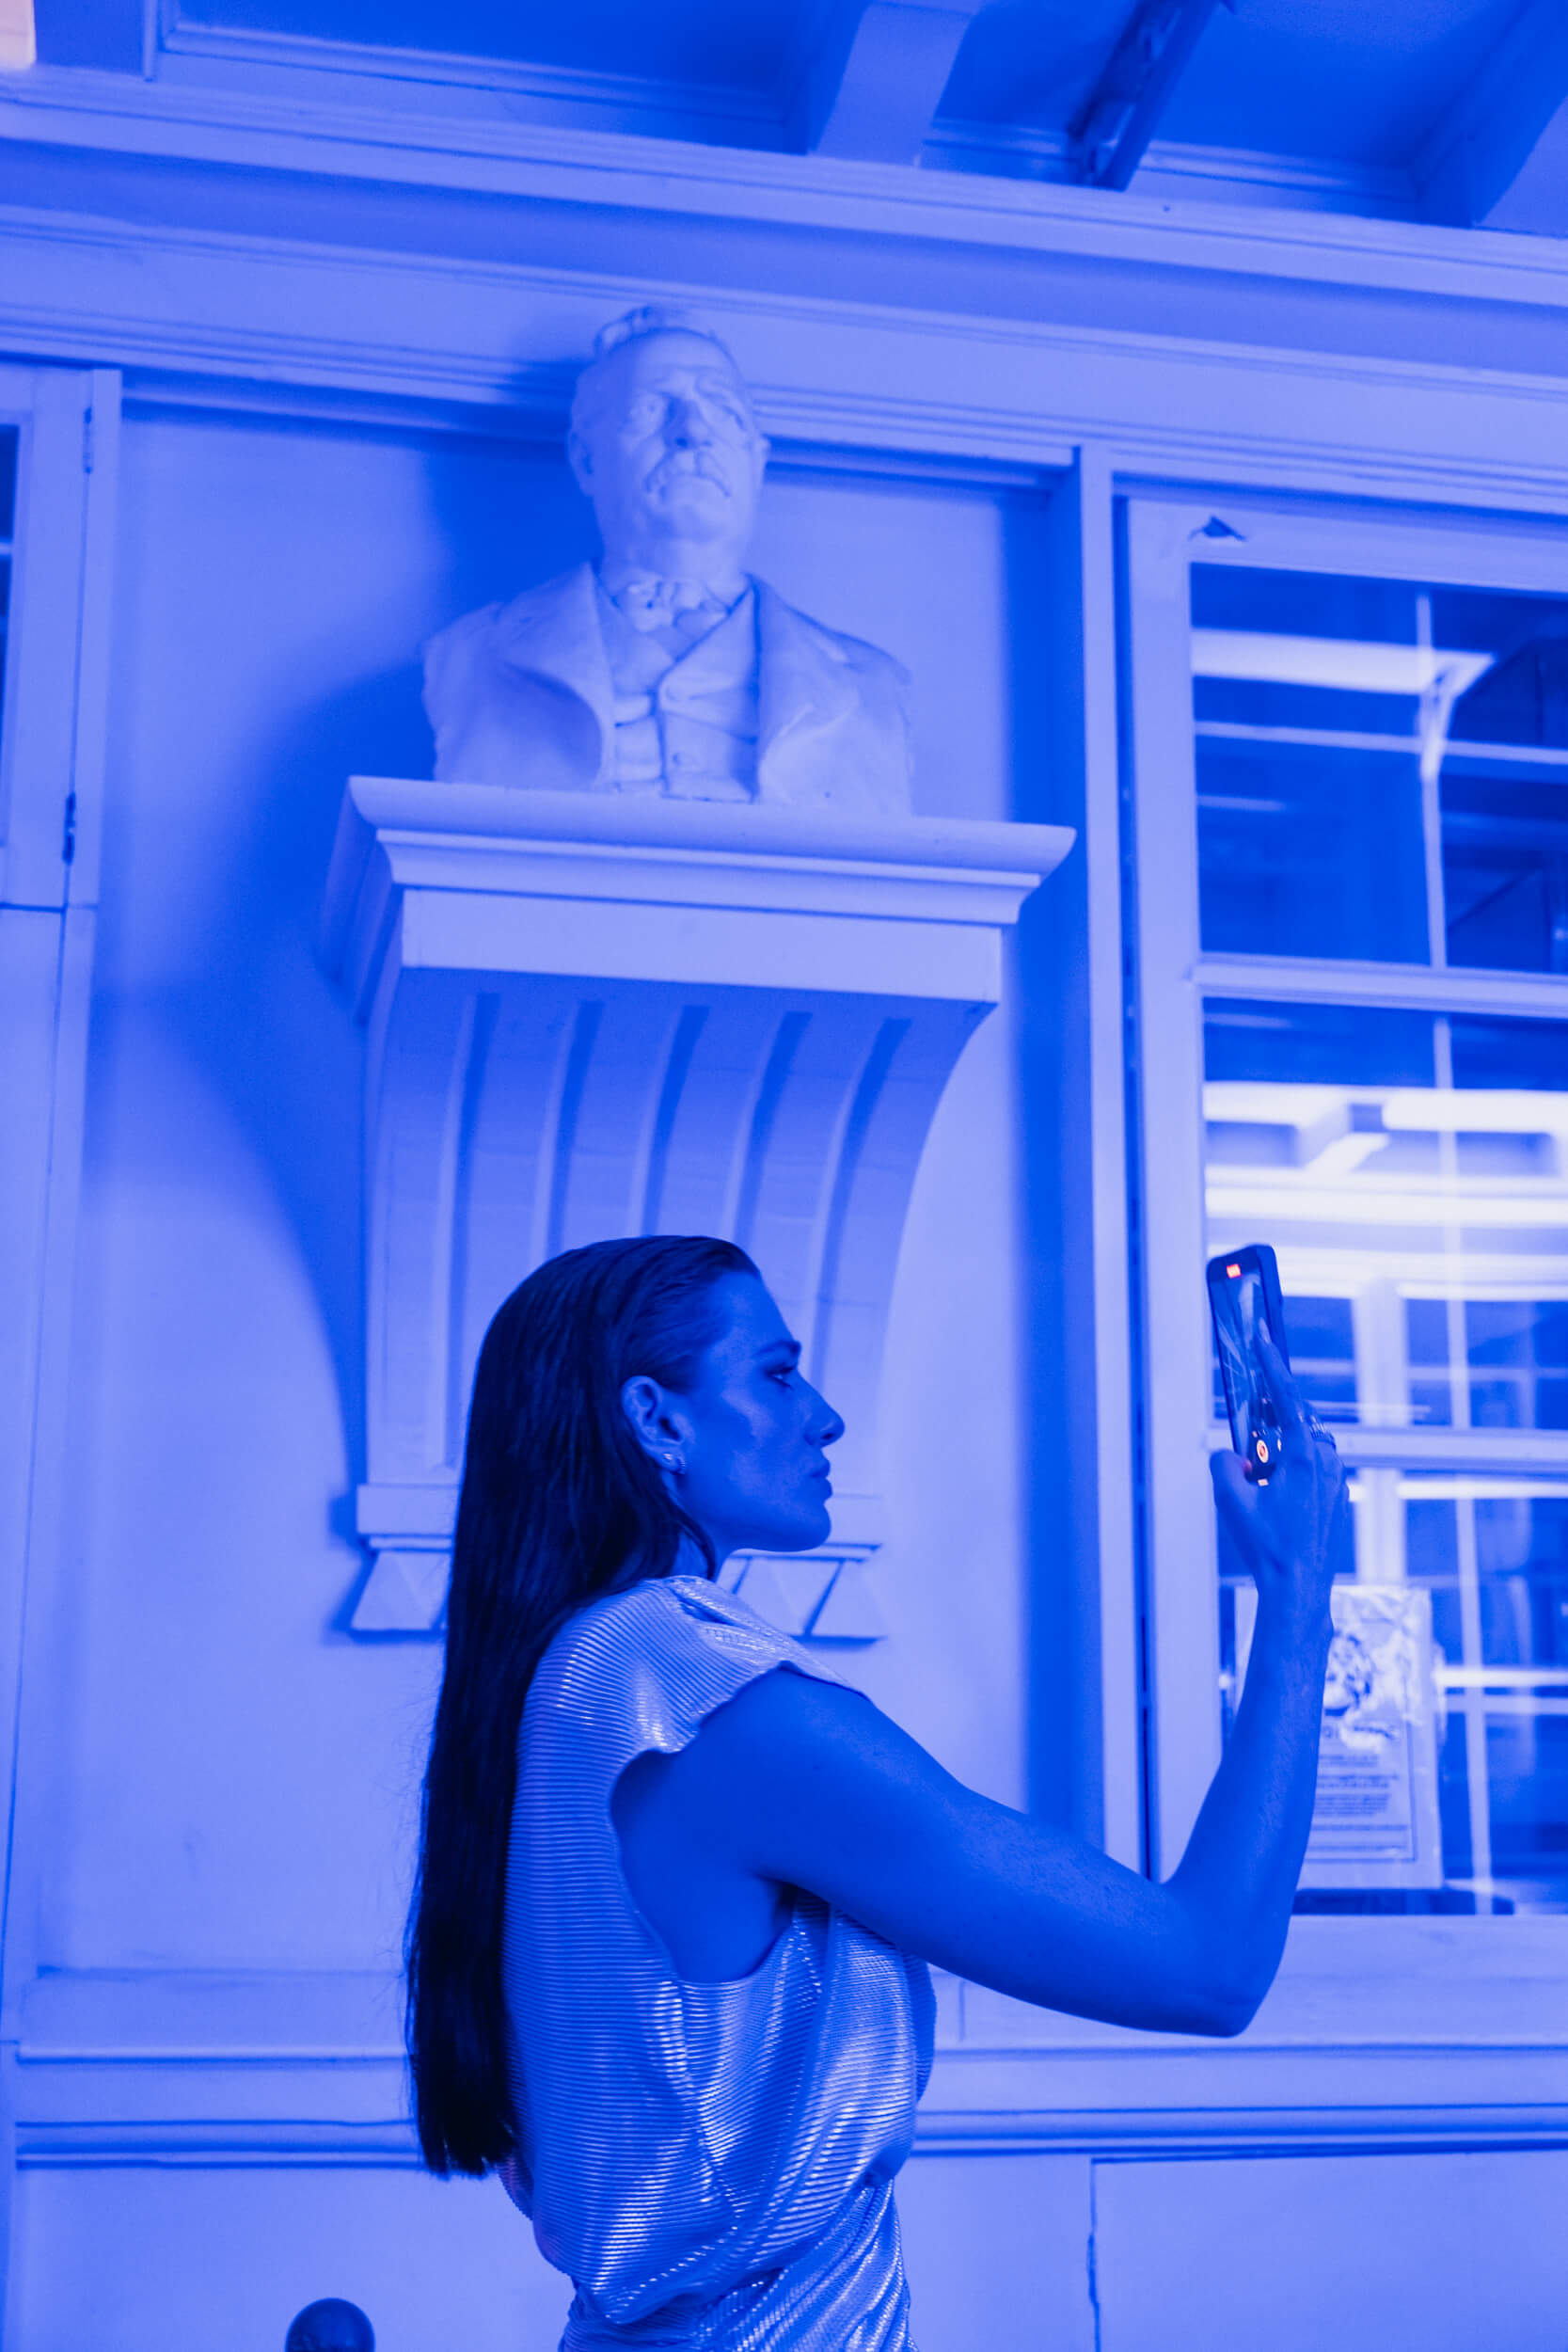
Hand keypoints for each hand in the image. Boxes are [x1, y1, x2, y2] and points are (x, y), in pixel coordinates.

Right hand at [1210, 1328, 1346, 1632]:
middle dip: (1268, 1430)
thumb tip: (1229, 1456)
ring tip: (1259, 1486)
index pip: (1286, 1399)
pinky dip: (1291, 1473)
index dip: (1272, 1365)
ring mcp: (1337, 1481)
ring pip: (1305, 1448)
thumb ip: (1223, 1464)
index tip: (1263, 1339)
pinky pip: (1313, 1470)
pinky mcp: (1338, 1497)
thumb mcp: (1230, 1501)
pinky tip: (1274, 1502)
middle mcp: (1328, 1463)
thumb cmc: (1267, 1547)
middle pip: (1294, 1424)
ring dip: (1280, 1455)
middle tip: (1248, 1454)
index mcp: (1304, 1458)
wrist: (1298, 1589)